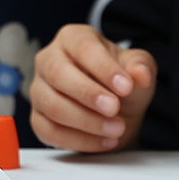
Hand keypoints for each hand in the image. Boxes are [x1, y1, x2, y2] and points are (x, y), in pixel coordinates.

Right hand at [30, 24, 155, 151]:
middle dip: (88, 94)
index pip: (82, 47)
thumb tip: (140, 74)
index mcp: (72, 38)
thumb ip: (141, 67)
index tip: (126, 86)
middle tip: (115, 108)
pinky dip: (79, 140)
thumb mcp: (137, 69)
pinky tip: (105, 141)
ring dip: (86, 121)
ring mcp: (39, 89)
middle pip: (57, 73)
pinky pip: (50, 132)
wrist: (115, 111)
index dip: (103, 67)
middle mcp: (48, 59)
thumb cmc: (121, 82)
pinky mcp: (37, 118)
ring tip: (117, 128)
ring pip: (52, 105)